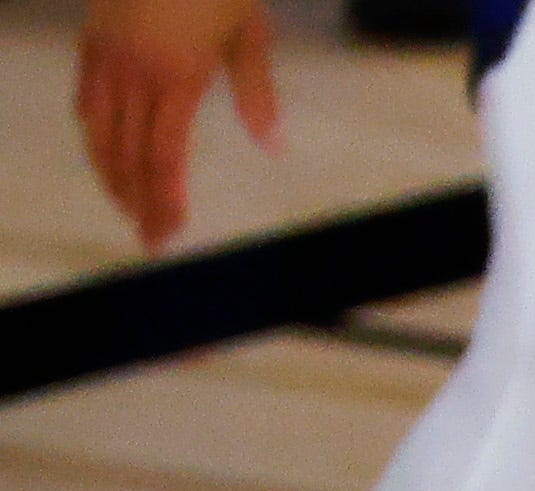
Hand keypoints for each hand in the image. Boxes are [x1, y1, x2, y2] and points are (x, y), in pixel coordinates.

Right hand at [78, 0, 280, 252]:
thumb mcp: (249, 34)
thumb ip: (257, 93)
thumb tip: (273, 145)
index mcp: (177, 75)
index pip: (164, 155)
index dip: (163, 198)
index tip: (169, 230)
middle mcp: (133, 70)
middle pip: (127, 152)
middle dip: (136, 198)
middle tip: (150, 237)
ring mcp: (106, 54)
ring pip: (97, 129)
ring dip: (110, 172)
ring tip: (128, 205)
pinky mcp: (91, 38)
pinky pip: (85, 96)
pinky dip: (93, 131)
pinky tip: (105, 151)